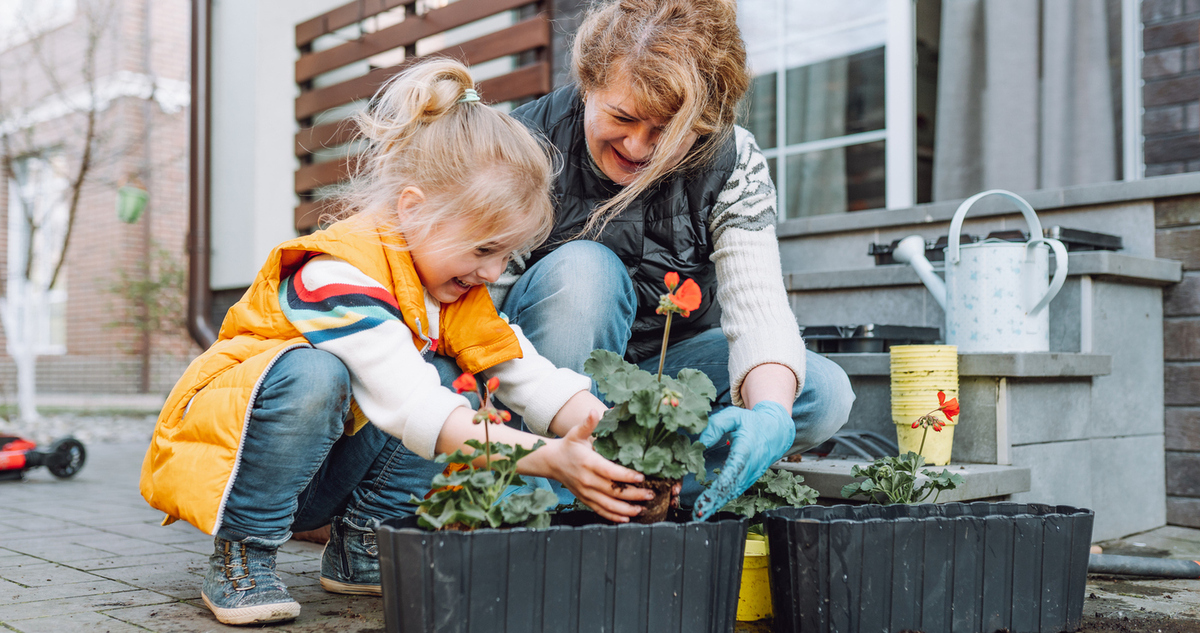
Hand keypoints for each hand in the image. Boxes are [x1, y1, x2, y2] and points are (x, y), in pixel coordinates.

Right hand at [541, 411, 653, 522]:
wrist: (551, 462)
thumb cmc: (568, 446)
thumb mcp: (576, 433)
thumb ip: (588, 424)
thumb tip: (595, 412)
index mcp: (588, 463)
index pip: (609, 471)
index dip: (625, 476)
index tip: (641, 477)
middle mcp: (587, 480)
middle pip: (612, 491)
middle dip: (633, 495)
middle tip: (650, 494)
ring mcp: (585, 492)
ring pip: (608, 504)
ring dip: (626, 509)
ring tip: (642, 509)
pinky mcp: (584, 499)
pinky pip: (600, 510)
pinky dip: (613, 516)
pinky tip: (627, 518)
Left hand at [692, 401, 793, 519]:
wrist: (775, 431)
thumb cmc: (752, 423)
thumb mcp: (734, 416)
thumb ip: (716, 425)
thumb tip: (700, 442)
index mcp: (746, 450)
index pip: (732, 472)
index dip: (719, 487)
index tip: (706, 497)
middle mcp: (750, 467)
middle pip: (731, 488)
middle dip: (715, 502)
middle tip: (699, 512)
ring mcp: (751, 475)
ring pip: (733, 493)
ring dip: (717, 504)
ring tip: (700, 514)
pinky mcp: (749, 479)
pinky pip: (735, 492)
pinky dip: (723, 501)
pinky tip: (710, 507)